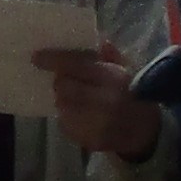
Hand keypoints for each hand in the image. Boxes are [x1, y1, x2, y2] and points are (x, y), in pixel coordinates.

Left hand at [41, 43, 162, 158]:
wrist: (144, 131)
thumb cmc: (133, 94)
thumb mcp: (128, 70)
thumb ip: (110, 55)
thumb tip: (98, 41)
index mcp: (112, 79)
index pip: (75, 65)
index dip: (53, 60)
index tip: (36, 57)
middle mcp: (102, 101)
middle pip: (63, 87)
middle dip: (60, 82)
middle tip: (64, 80)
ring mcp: (94, 124)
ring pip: (61, 106)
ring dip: (63, 99)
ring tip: (74, 97)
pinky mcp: (87, 140)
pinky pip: (65, 124)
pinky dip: (67, 116)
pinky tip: (79, 113)